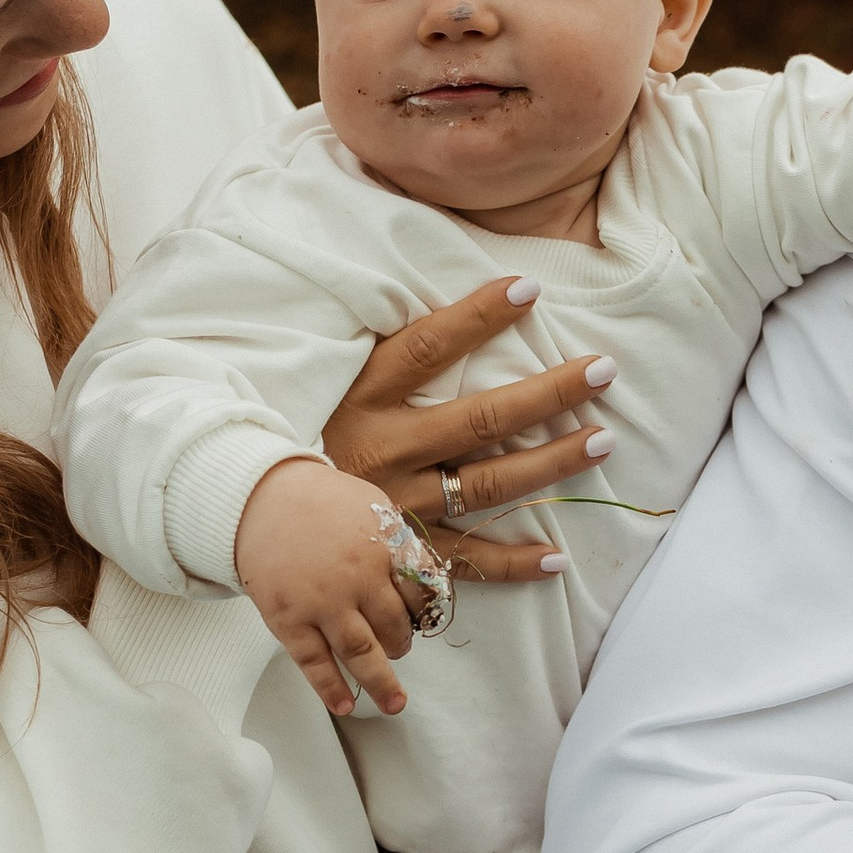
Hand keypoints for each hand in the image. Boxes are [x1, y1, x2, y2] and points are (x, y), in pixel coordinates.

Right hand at [233, 456, 446, 718]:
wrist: (258, 496)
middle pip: (394, 626)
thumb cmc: (319, 502)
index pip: (422, 592)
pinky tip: (345, 706)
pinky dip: (331, 688)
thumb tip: (424, 581)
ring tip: (394, 702)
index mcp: (384, 547)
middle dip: (401, 644)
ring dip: (381, 682)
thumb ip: (398, 543)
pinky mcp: (288, 619)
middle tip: (399, 647)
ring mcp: (321, 602)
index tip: (420, 618)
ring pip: (361, 653)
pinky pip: (314, 663)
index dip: (425, 610)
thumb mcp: (372, 505)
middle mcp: (357, 578)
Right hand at [324, 274, 616, 580]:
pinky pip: (466, 562)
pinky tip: (558, 557)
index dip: (478, 316)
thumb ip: (386, 353)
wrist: (250, 512)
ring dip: (549, 464)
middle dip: (547, 393)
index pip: (427, 347)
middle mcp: (384, 450)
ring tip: (601, 440)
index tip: (528, 288)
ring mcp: (396, 506)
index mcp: (362, 398)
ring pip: (486, 485)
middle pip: (479, 419)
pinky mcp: (401, 553)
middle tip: (602, 371)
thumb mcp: (333, 382)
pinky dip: (513, 563)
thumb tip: (457, 307)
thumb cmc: (304, 432)